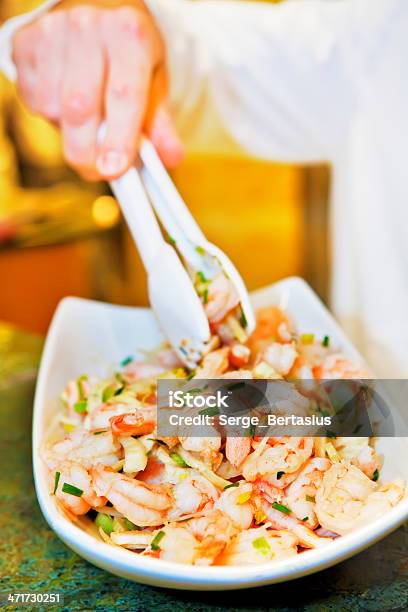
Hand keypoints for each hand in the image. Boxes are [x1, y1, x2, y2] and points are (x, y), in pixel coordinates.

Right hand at [12, 0, 182, 179]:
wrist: (99, 9)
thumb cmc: (130, 52)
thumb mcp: (154, 81)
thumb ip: (160, 124)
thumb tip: (170, 159)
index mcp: (129, 35)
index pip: (123, 96)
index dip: (117, 139)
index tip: (113, 170)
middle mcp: (88, 26)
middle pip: (79, 108)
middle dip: (87, 152)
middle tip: (97, 170)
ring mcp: (53, 32)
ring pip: (52, 108)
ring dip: (68, 131)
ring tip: (88, 120)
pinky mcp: (26, 43)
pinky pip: (32, 99)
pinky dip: (49, 114)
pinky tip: (65, 100)